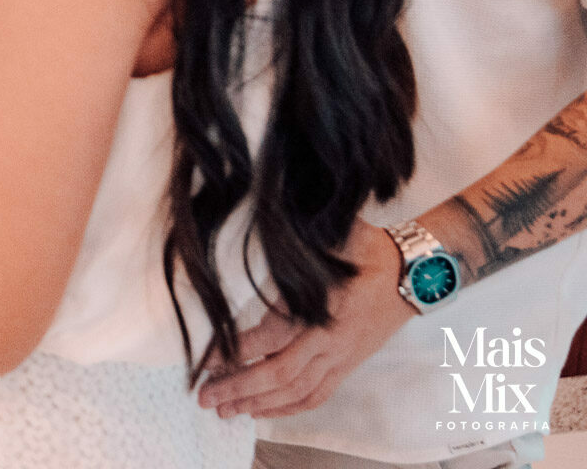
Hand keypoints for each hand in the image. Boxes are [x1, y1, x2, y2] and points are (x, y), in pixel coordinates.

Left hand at [197, 219, 412, 418]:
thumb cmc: (368, 249)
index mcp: (322, 308)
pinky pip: (316, 396)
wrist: (414, 275)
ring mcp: (340, 358)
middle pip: (279, 373)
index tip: (206, 358)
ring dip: (257, 403)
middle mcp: (330, 340)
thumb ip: (299, 231)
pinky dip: (287, 408)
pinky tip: (261, 411)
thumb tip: (268, 206)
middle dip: (238, 387)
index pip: (273, 337)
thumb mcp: (335, 233)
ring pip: (296, 391)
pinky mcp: (347, 366)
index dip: (237, 350)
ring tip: (223, 411)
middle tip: (204, 397)